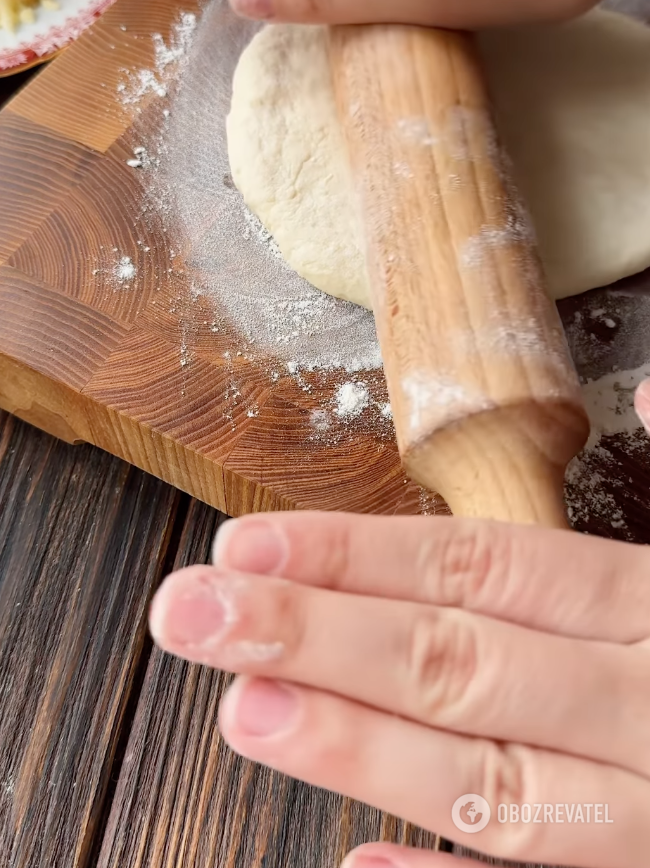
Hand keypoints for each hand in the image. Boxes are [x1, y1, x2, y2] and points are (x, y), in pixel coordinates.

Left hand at [149, 506, 649, 866]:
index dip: (362, 556)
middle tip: (187, 613)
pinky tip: (360, 865)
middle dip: (317, 637)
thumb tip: (634, 412)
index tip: (250, 544)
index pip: (486, 569)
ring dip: (359, 749)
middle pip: (462, 665)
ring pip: (492, 781)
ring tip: (242, 710)